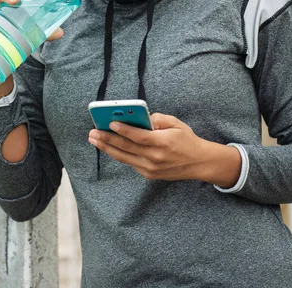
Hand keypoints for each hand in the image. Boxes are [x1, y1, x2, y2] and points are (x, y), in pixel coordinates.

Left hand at [88, 113, 241, 186]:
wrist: (199, 163)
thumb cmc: (186, 139)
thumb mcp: (175, 123)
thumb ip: (157, 119)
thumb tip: (139, 118)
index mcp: (162, 142)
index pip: (138, 137)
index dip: (123, 130)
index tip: (109, 123)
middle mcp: (155, 158)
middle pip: (126, 148)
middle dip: (107, 139)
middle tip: (92, 133)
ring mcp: (151, 168)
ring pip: (124, 157)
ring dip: (107, 148)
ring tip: (94, 139)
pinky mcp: (149, 174)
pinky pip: (130, 162)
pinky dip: (118, 154)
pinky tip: (108, 146)